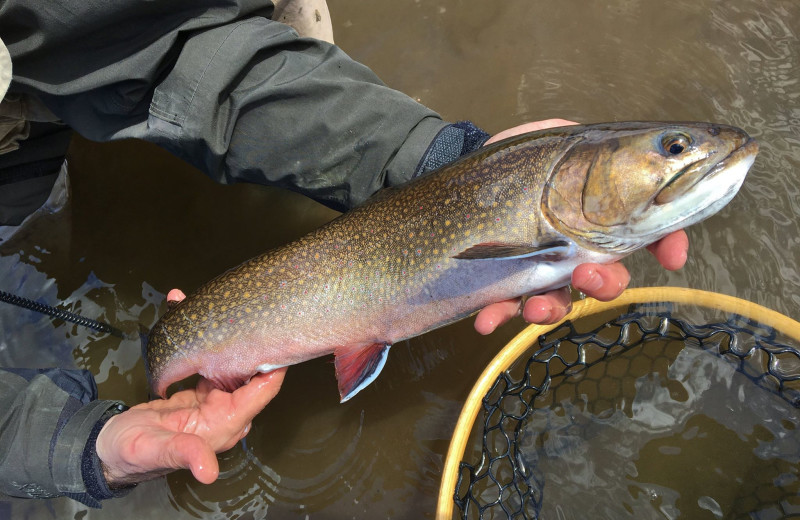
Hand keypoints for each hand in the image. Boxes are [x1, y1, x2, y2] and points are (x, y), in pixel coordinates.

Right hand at [96, 289, 285, 486]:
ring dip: (233, 340)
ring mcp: (216, 401)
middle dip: (256, 345)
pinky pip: (214, 365)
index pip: (264, 391)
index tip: (277, 334)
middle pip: (256, 375)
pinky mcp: (203, 393)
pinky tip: (203, 323)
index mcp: (225, 425)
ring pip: (236, 366)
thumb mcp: (155, 451)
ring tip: (232, 311)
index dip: (275, 364)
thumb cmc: (133, 454)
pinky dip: (210, 345)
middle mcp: (228, 413)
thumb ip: (183, 454)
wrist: (112, 449)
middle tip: (253, 311)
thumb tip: (208, 472)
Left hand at [473, 119, 689, 333]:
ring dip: (551, 310)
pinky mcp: (503, 283)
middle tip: (587, 274)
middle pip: (606, 280)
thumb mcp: (559, 140)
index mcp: (599, 221)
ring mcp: (540, 271)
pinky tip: (485, 322)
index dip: (667, 246)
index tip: (672, 259)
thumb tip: (631, 151)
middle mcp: (576, 251)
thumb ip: (593, 148)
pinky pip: (505, 308)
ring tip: (535, 307)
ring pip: (559, 302)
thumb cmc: (522, 161)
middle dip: (604, 284)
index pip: (645, 236)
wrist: (471, 175)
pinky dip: (498, 316)